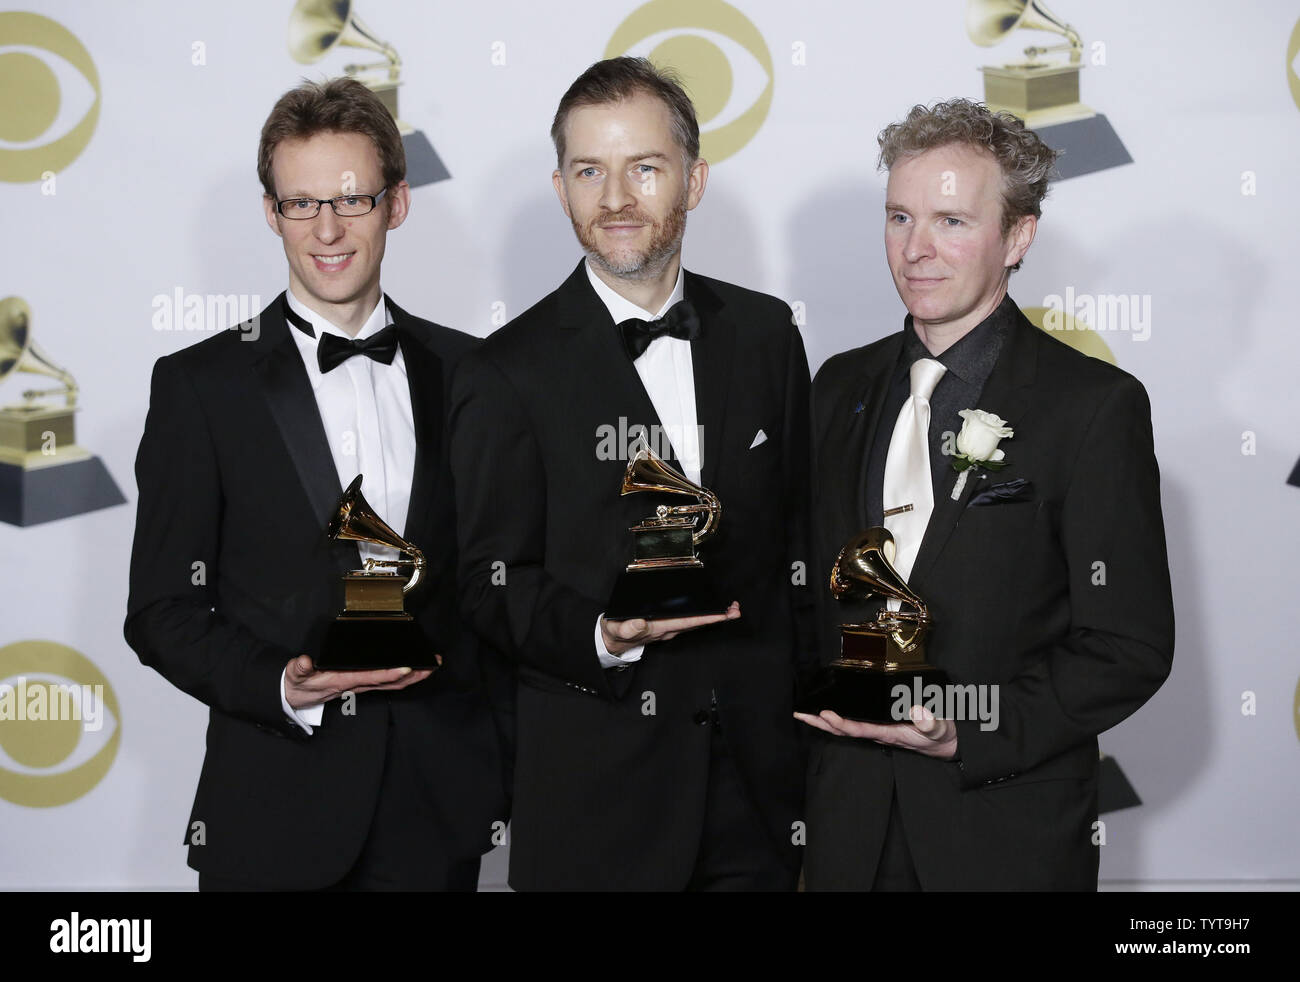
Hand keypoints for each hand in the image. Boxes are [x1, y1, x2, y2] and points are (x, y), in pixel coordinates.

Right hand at [283, 654, 438, 709]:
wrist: (295, 697)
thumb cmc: (298, 684)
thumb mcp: (295, 674)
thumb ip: (299, 668)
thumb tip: (305, 662)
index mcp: (343, 680)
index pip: (371, 677)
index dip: (390, 673)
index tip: (407, 668)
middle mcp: (356, 685)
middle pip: (390, 682)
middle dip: (413, 675)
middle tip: (432, 666)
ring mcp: (360, 686)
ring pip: (392, 684)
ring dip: (413, 676)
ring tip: (431, 667)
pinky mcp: (361, 684)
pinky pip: (386, 682)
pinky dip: (402, 677)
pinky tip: (414, 671)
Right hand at [600, 602, 740, 655]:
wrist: (611, 641)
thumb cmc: (615, 633)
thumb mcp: (617, 630)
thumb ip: (629, 628)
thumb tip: (641, 622)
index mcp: (659, 628)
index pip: (688, 622)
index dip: (707, 618)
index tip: (723, 615)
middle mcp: (668, 630)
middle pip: (697, 623)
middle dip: (717, 617)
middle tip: (736, 610)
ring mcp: (668, 629)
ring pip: (695, 623)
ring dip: (713, 616)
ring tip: (729, 609)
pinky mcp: (666, 626)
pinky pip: (688, 621)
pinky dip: (702, 616)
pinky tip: (708, 611)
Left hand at [793, 705, 957, 759]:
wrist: (948, 745)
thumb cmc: (943, 737)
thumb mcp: (941, 730)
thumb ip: (931, 723)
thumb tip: (918, 710)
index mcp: (890, 734)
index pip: (860, 729)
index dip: (841, 723)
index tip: (826, 714)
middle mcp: (879, 733)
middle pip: (844, 731)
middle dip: (822, 724)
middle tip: (800, 715)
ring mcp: (879, 730)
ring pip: (847, 727)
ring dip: (825, 722)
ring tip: (805, 713)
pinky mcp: (881, 726)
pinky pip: (855, 723)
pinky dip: (839, 718)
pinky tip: (829, 712)